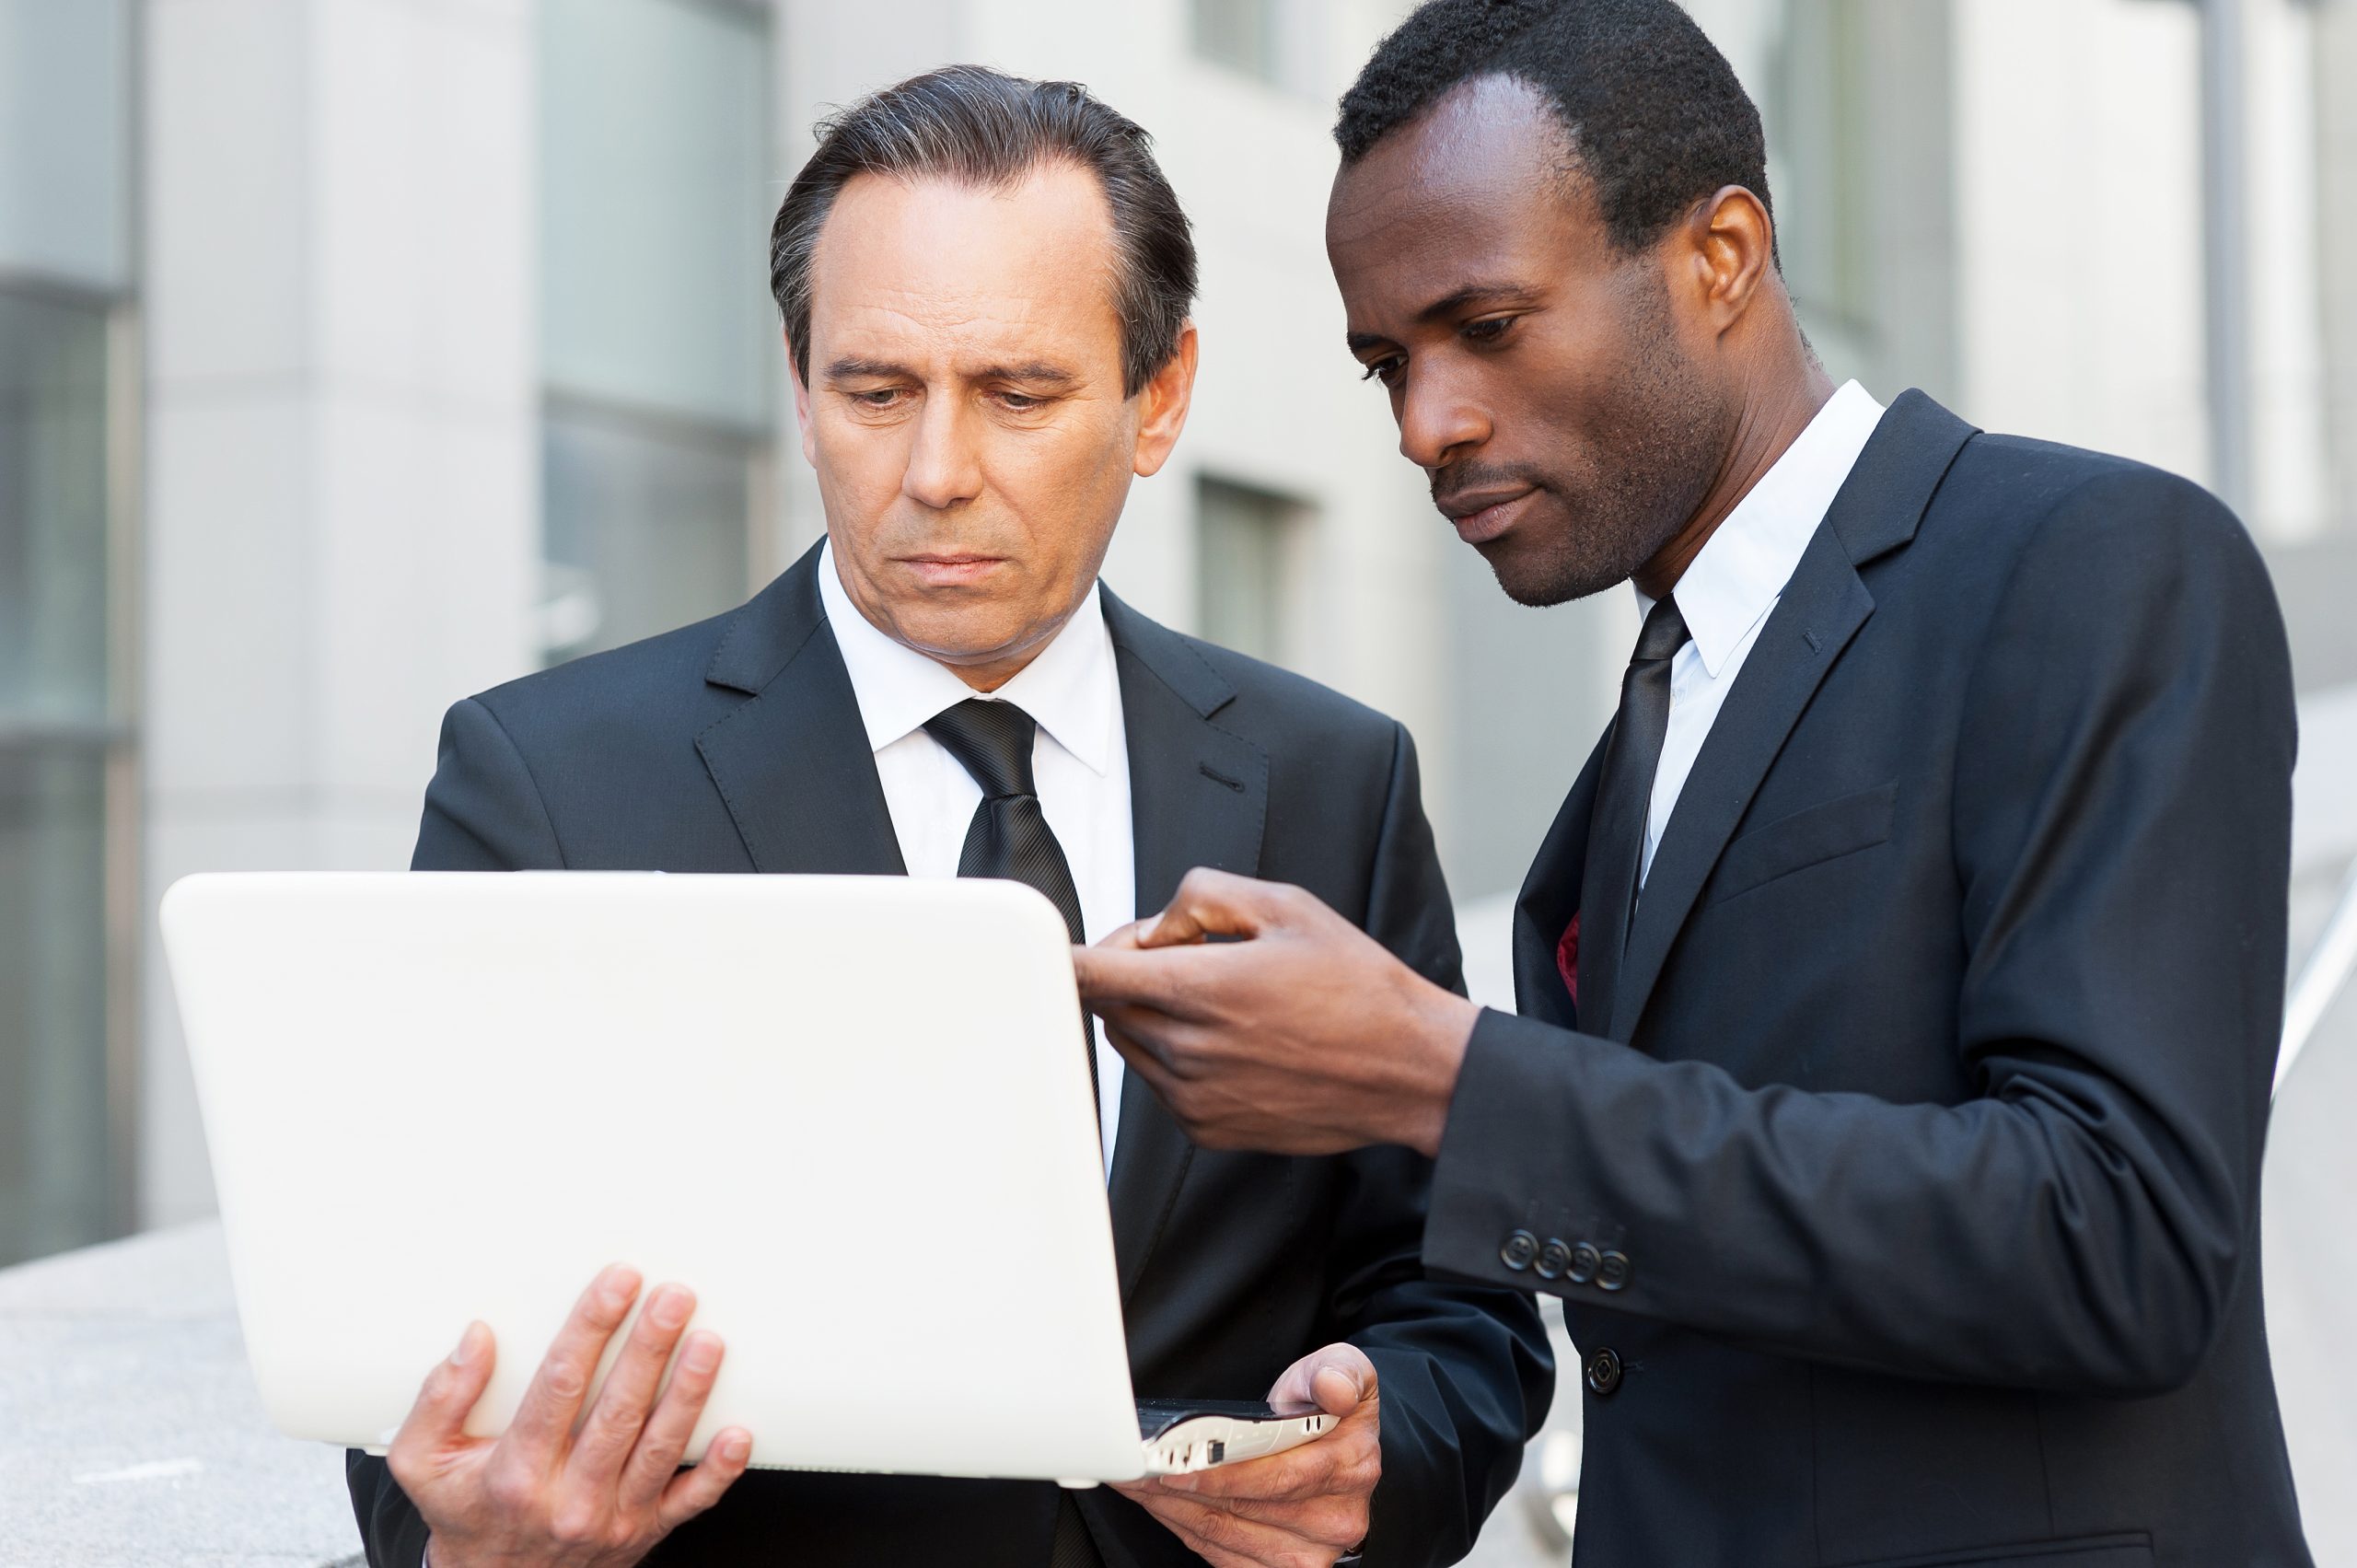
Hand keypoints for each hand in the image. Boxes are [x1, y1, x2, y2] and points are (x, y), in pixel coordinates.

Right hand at [386, 1265, 752, 1567]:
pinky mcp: (645, 1533)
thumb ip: (440, 1399)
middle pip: (618, 1414)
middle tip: (674, 1297)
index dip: (591, 1330)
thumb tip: (476, 1339)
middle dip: (650, 1349)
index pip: (559, 1388)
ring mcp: (613, 1519)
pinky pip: (690, 1502)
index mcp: (516, 1473)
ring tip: (709, 1342)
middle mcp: (569, 1498)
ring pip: (659, 1450)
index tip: (618, 1283)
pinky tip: (739, 1433)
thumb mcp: (423, 1462)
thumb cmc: (467, 1510)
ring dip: (688, 1394)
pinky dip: (718, 1471)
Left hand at [1071, 868, 1480, 1155]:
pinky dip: (1176, 1057)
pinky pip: (1161, 1083)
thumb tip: (1153, 926)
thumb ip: (1203, 896)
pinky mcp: (1206, 1129)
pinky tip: (1234, 1042)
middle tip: (1182, 953)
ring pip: (1130, 1042)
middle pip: (1108, 1004)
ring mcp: (1193, 1096)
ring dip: (1151, 1015)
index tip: (1053, 949)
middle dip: (1128, 971)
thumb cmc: (1357, 987)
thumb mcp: (1287, 906)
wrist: (1408, 1070)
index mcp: (1200, 988)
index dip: (1065, 956)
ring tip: (1219, 998)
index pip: (1089, 974)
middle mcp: (1187, 1048)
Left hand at [1113, 1343, 1380, 1567]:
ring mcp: (1309, 1552)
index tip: (1180, 1464)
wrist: (1335, 1447)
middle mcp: (1336, 1519)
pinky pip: (1222, 1554)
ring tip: (1140, 1481)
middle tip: (1141, 1467)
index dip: (1224, 1474)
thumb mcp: (1341, 1370)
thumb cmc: (1326, 1406)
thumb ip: (1338, 1371)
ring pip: (1225, 1534)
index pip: (1279, 1478)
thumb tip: (1334, 1390)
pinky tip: (1162, 1503)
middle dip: (1183, 1486)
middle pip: (1244, 1509)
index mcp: (1351, 1467)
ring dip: (1174, 1508)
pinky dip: (1185, 1528)